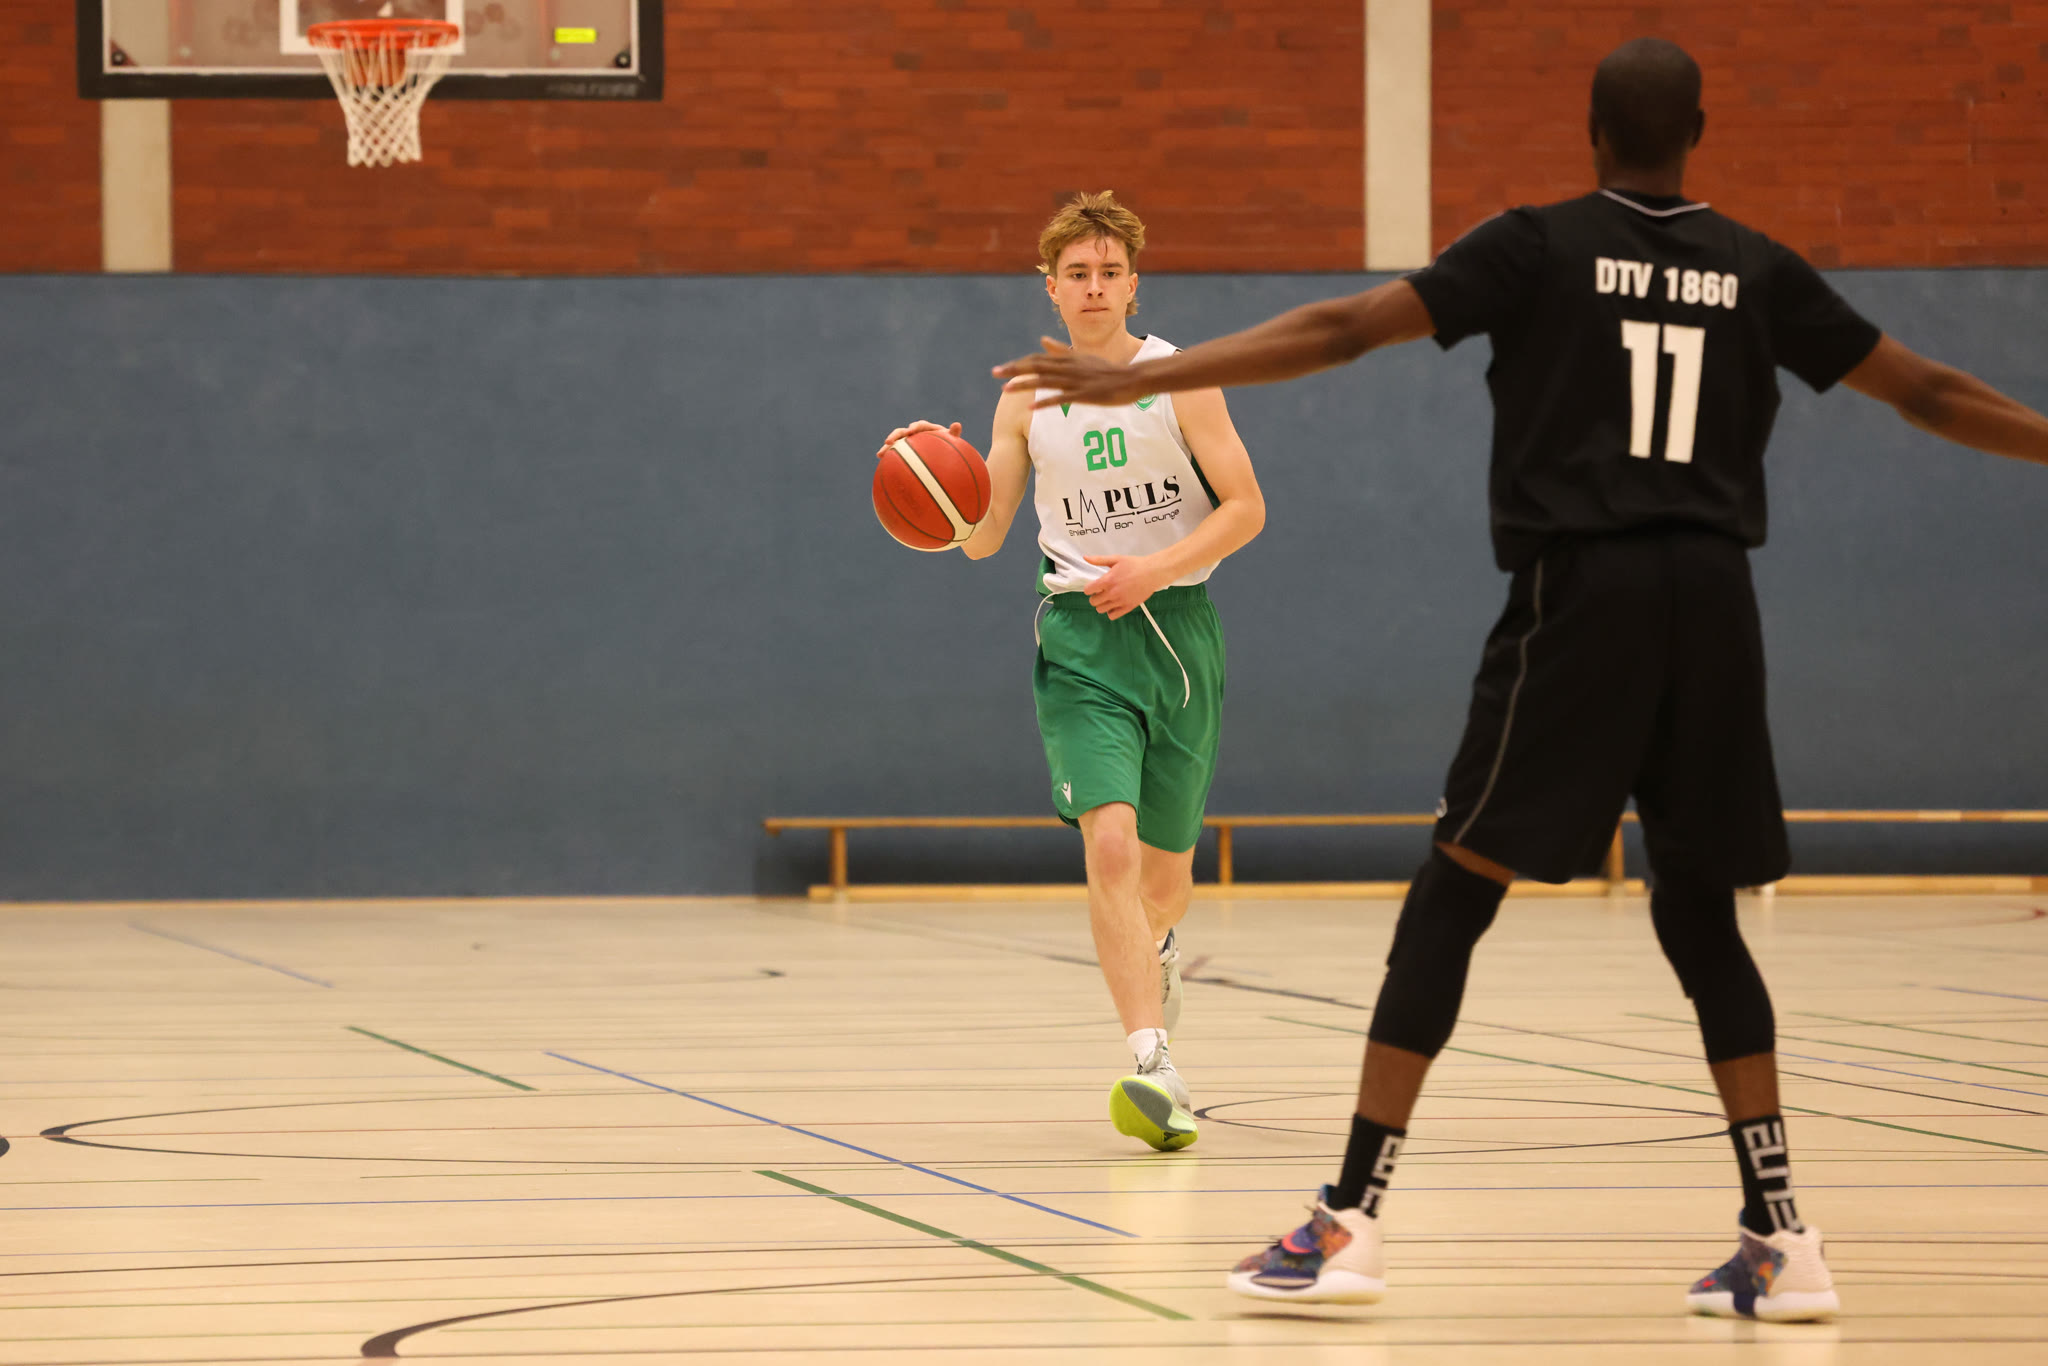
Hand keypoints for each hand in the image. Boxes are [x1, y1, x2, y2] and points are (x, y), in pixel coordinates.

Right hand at [877, 419, 962, 455]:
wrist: (945, 457)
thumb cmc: (951, 449)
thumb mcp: (953, 442)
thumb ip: (954, 434)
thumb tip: (957, 424)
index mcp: (927, 430)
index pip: (920, 425)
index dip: (915, 427)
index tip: (911, 430)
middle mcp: (916, 435)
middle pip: (903, 433)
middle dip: (895, 436)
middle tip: (888, 441)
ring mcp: (909, 444)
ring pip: (896, 444)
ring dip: (888, 448)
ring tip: (880, 454)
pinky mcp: (906, 453)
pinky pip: (897, 455)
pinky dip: (890, 459)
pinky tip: (882, 467)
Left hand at [992, 338, 1152, 409]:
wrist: (1132, 378)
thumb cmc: (1108, 370)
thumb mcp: (1083, 357)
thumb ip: (1061, 350)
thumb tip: (1042, 340)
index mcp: (1068, 359)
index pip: (1037, 359)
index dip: (1019, 363)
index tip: (1002, 369)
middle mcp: (1069, 367)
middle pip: (1036, 367)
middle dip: (1014, 370)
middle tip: (994, 374)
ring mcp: (1077, 381)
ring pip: (1045, 381)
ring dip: (1024, 384)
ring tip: (1006, 390)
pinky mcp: (1085, 394)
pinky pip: (1061, 398)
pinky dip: (1045, 402)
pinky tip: (1030, 407)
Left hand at [1082, 554, 1170, 620]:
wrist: (1152, 572)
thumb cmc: (1135, 565)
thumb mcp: (1116, 559)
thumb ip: (1099, 560)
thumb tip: (1086, 558)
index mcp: (1107, 581)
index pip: (1088, 590)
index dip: (1089, 588)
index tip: (1093, 587)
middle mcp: (1112, 593)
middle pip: (1093, 602)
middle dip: (1095, 596)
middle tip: (1101, 592)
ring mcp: (1120, 601)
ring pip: (1101, 610)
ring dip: (1102, 604)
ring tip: (1107, 598)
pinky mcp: (1128, 607)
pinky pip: (1113, 616)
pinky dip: (1111, 612)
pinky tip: (1114, 605)